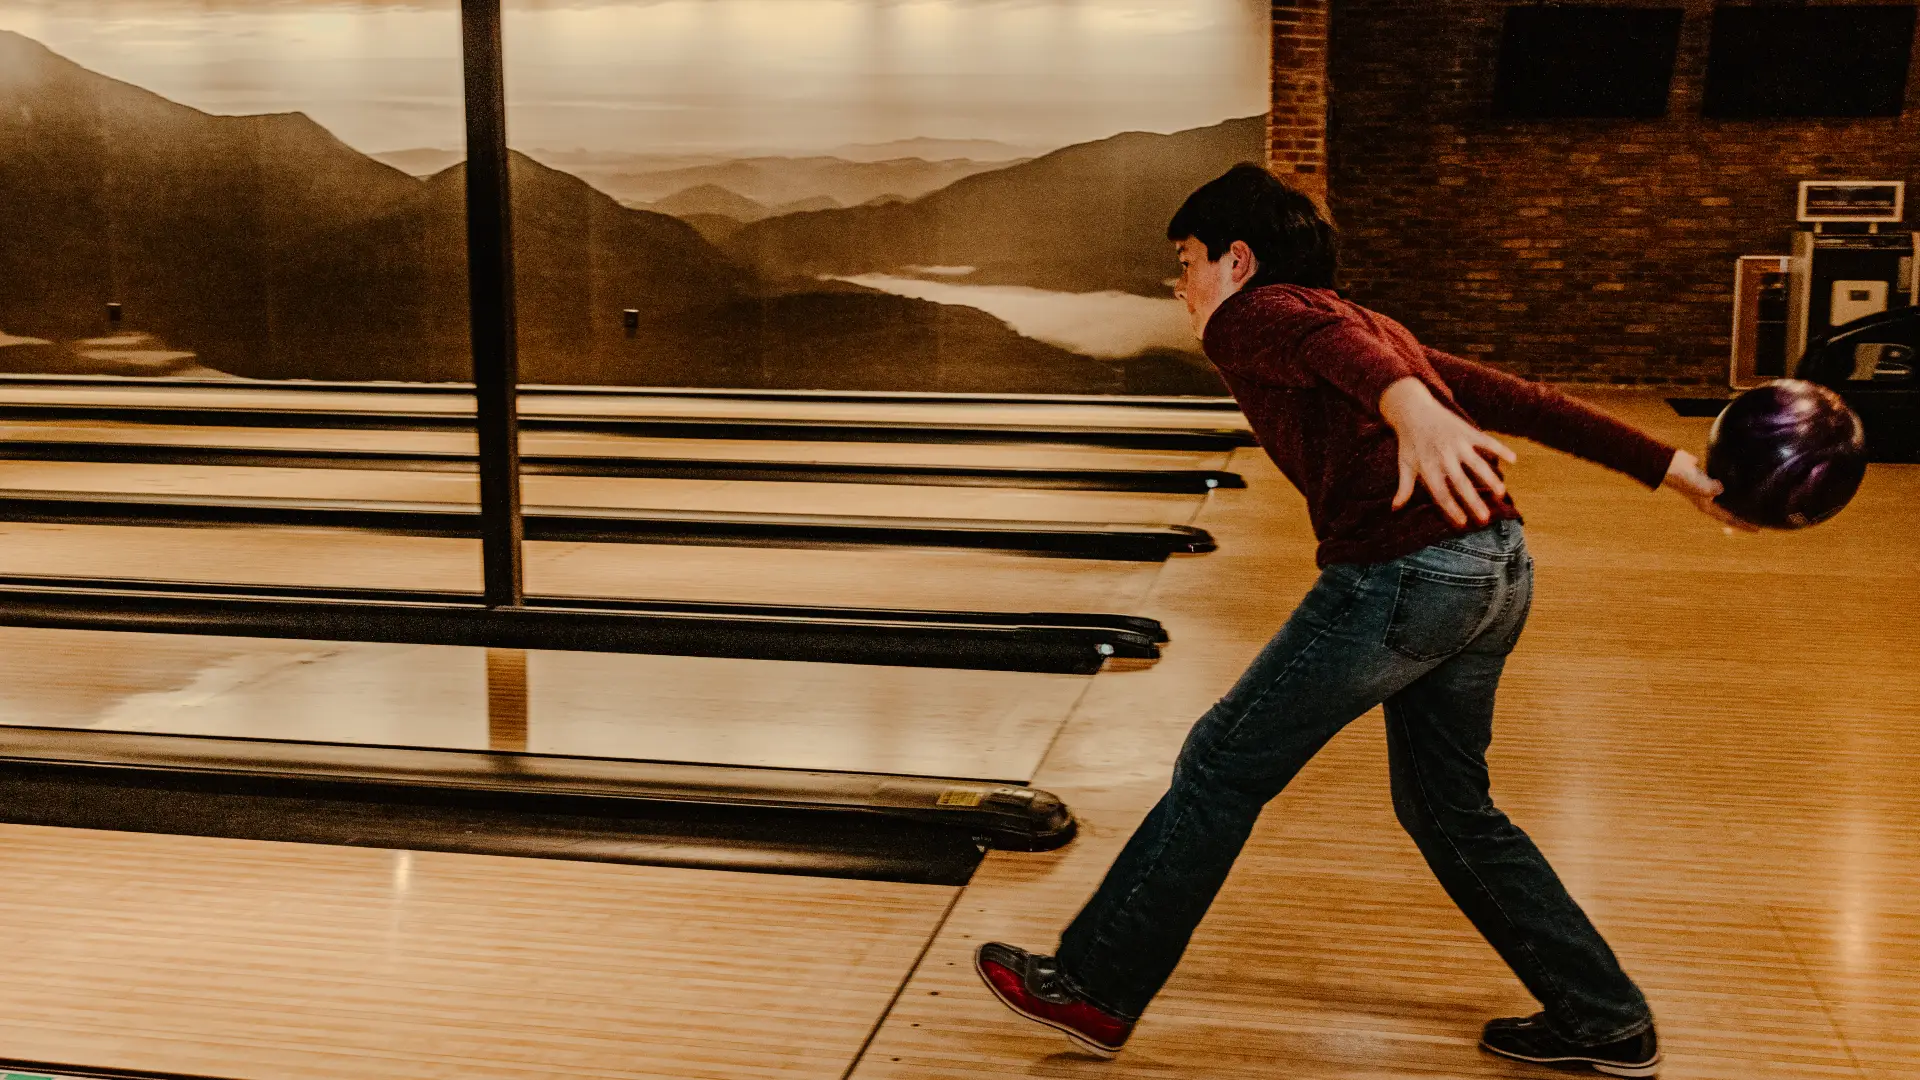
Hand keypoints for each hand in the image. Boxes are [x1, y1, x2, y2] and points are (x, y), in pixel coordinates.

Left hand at [1379, 377, 1516, 526]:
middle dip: (1473, 501)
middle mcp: (1443, 456)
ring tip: (1501, 494)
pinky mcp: (1467, 431)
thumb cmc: (1409, 441)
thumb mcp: (1404, 464)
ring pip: (1476, 463)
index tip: (1462, 524)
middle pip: (1461, 483)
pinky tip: (1513, 460)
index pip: (1440, 493)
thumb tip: (1394, 509)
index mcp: (1427, 467)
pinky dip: (1500, 449)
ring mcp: (1457, 443)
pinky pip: (1486, 441)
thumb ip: (1404, 487)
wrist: (1413, 409)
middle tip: (1485, 519)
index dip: (1451, 509)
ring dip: (1490, 479)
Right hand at [1664, 450, 1758, 531]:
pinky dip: (1734, 486)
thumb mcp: (1702, 487)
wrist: (1672, 465)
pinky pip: (1724, 484)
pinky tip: (1743, 482)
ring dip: (1738, 501)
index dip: (1743, 524)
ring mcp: (1708, 489)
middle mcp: (1709, 500)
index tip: (1758, 529)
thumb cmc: (1685, 479)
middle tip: (1760, 518)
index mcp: (1707, 506)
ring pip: (1728, 498)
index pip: (1729, 518)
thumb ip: (1715, 489)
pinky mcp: (1708, 478)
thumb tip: (1722, 488)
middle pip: (1730, 510)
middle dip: (1743, 515)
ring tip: (1752, 502)